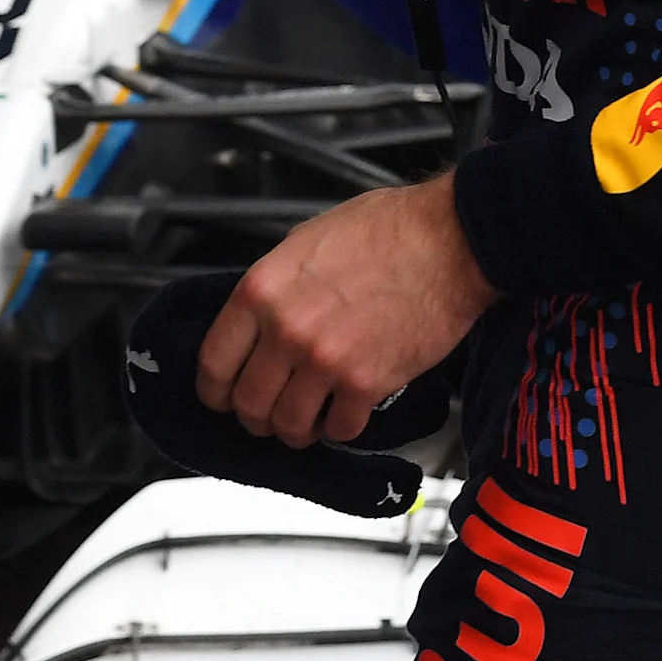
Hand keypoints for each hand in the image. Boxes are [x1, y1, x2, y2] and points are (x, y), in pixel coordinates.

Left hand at [196, 176, 497, 446]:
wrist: (448, 242)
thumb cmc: (387, 231)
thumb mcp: (305, 242)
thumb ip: (275, 287)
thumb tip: (260, 318)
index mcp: (261, 290)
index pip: (213, 362)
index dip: (213, 390)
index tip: (221, 396)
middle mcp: (286, 330)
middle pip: (247, 403)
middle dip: (255, 415)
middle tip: (268, 411)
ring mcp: (324, 361)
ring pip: (288, 426)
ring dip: (296, 428)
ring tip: (308, 417)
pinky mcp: (366, 384)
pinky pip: (339, 429)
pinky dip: (340, 427)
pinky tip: (346, 410)